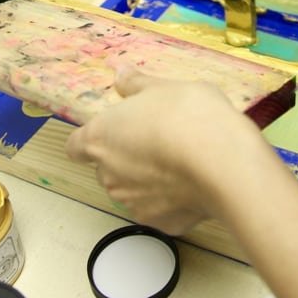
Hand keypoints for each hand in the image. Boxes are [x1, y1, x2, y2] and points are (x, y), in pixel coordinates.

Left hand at [65, 69, 262, 235]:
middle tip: (159, 141)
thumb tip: (120, 73)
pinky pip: (161, 210)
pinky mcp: (160, 224)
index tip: (117, 131)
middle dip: (125, 158)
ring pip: (132, 191)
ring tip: (181, 164)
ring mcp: (133, 203)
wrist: (222, 160)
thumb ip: (136, 84)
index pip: (75, 146)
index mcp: (100, 138)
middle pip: (106, 169)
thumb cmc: (188, 114)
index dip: (94, 139)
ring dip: (147, 181)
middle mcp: (108, 175)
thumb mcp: (164, 86)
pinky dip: (172, 201)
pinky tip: (194, 185)